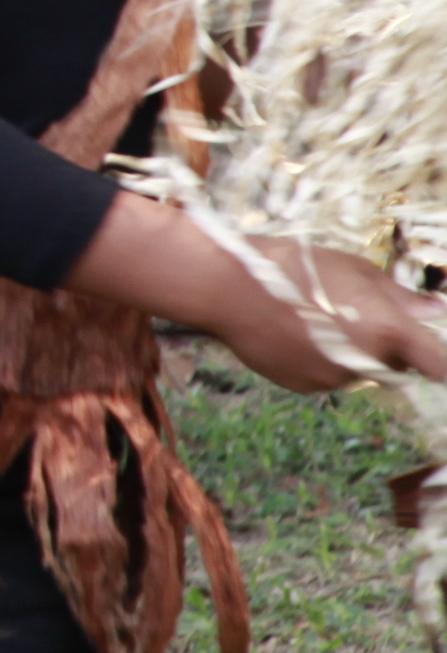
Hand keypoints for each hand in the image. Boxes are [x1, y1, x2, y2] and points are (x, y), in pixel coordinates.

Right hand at [233, 241, 446, 392]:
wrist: (227, 287)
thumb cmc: (294, 267)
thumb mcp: (353, 268)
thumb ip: (400, 295)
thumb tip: (435, 309)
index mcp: (388, 330)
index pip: (440, 366)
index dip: (443, 364)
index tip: (440, 362)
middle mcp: (367, 362)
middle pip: (395, 363)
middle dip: (386, 344)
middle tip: (354, 312)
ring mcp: (335, 379)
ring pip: (359, 369)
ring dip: (350, 350)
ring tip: (313, 317)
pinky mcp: (306, 386)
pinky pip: (327, 375)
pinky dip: (320, 359)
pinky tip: (294, 331)